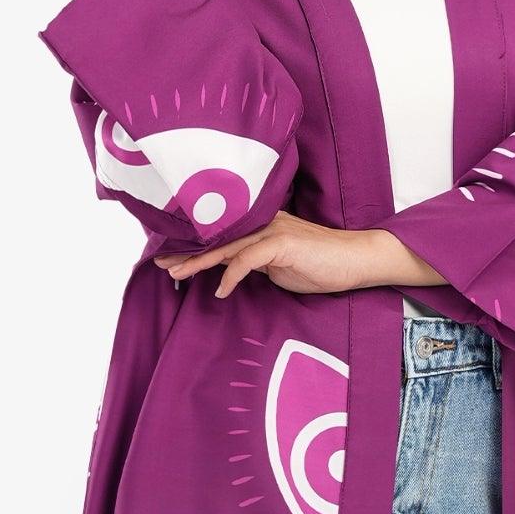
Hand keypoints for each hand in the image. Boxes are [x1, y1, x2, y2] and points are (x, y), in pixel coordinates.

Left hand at [154, 215, 442, 299]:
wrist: (354, 261)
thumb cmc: (321, 265)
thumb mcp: (279, 268)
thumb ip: (256, 266)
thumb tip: (233, 273)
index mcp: (260, 227)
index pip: (222, 237)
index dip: (195, 247)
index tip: (171, 259)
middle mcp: (262, 223)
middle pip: (217, 238)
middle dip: (187, 252)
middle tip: (160, 264)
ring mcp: (272, 230)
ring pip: (226, 246)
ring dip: (199, 262)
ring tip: (177, 275)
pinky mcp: (282, 242)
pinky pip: (248, 259)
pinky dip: (231, 275)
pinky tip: (220, 290)